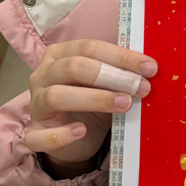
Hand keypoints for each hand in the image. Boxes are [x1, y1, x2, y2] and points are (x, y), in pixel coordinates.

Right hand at [26, 40, 157, 165]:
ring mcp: (35, 104)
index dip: (122, 57)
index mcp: (60, 55)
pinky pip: (41, 135)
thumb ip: (121, 75)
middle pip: (74, 67)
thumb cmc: (92, 103)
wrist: (76, 137)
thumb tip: (151, 69)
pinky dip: (62, 134)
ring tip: (124, 104)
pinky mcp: (34, 133)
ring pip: (57, 96)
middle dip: (112, 76)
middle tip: (141, 88)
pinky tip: (82, 131)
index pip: (90, 48)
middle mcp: (43, 75)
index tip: (150, 68)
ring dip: (95, 99)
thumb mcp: (107, 84)